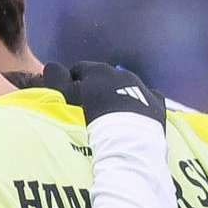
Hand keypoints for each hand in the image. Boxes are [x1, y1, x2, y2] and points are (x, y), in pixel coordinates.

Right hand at [49, 57, 165, 127]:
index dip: (72, 83)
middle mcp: (122, 74)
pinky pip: (147, 98)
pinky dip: (140, 105)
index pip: (80, 70)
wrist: (127, 141)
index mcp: (99, 71)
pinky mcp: (156, 103)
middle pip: (104, 77)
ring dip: (117, 97)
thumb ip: (57, 79)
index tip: (69, 99)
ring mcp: (142, 87)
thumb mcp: (67, 97)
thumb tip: (50, 66)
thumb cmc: (93, 118)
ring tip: (111, 117)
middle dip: (96, 89)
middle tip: (89, 109)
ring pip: (126, 87)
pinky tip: (134, 119)